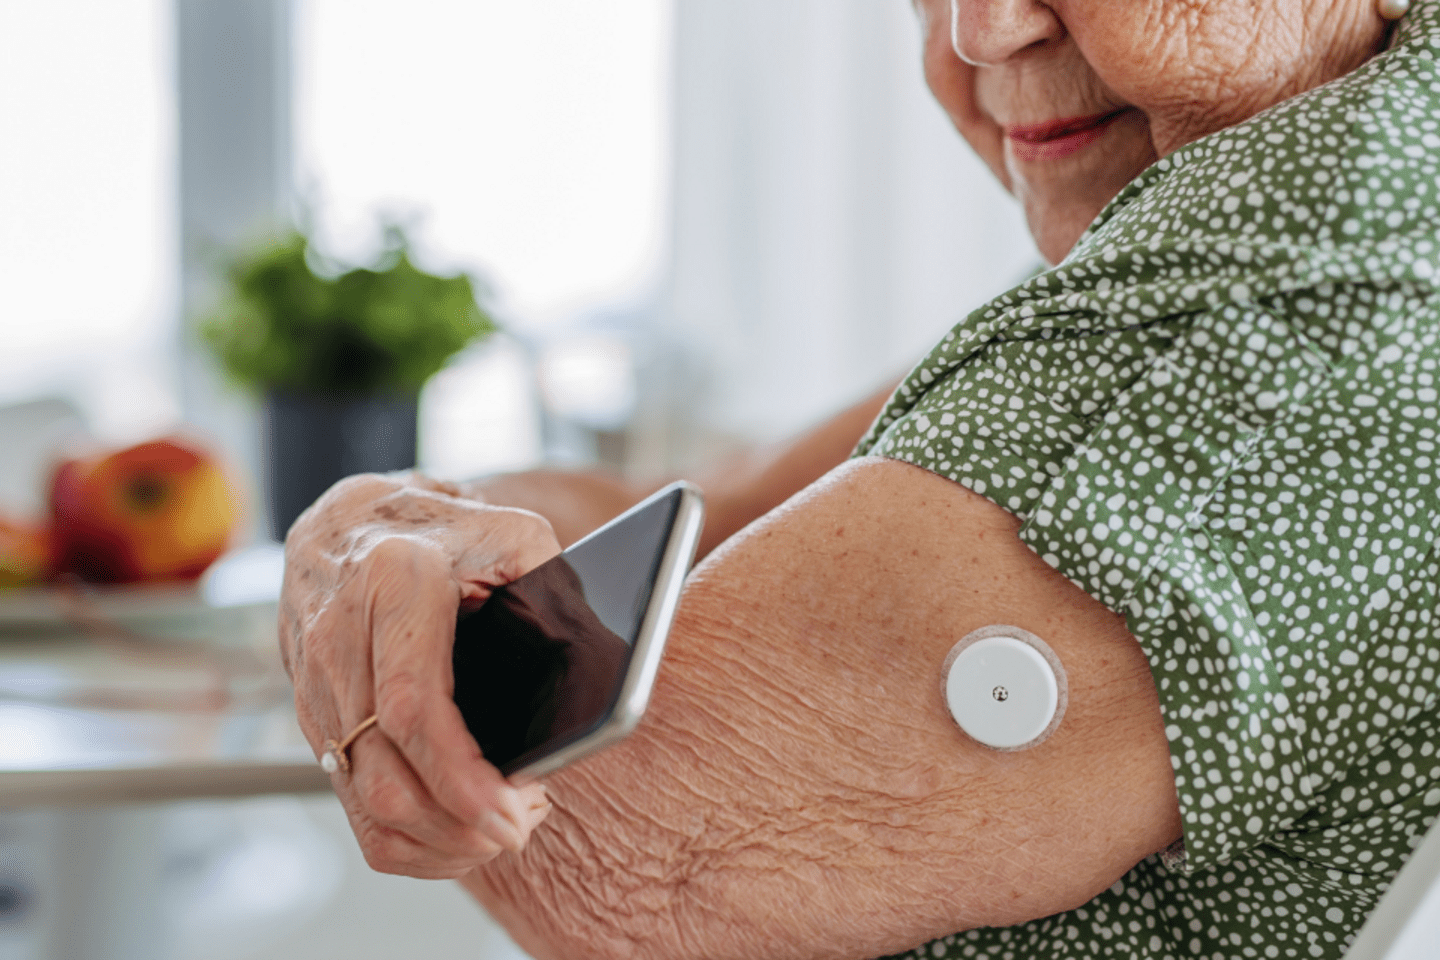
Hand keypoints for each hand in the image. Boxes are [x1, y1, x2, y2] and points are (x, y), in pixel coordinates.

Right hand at [280, 471, 560, 877]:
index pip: (412, 706)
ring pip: (363, 803)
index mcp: (395, 584)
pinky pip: (350, 806)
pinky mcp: (310, 718)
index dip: (461, 777)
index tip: (512, 812)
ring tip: (497, 828)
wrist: (355, 519)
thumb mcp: (515, 538)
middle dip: (458, 824)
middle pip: (383, 775)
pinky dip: (406, 840)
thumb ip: (557, 597)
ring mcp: (315, 685)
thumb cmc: (449, 531)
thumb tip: (603, 677)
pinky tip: (455, 831)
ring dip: (437, 839)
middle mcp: (340, 638)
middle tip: (520, 826)